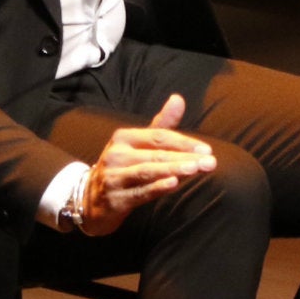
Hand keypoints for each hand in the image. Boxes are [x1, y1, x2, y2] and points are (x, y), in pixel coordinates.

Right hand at [79, 94, 215, 236]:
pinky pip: (139, 192)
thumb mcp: (138, 144)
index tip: (207, 150)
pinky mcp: (114, 200)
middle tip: (210, 162)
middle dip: (186, 158)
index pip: (159, 136)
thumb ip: (161, 125)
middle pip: (157, 154)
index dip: (184, 142)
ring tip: (195, 169)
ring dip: (174, 170)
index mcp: (124, 137)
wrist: (89, 200)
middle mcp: (117, 155)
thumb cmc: (122, 167)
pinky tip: (173, 184)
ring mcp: (113, 177)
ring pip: (148, 171)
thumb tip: (178, 98)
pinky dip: (157, 187)